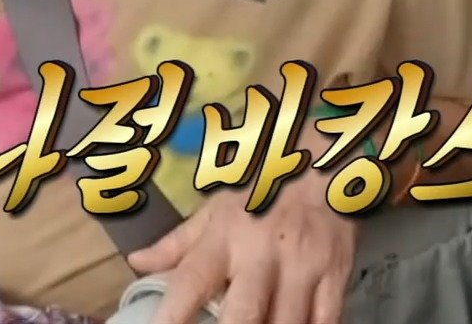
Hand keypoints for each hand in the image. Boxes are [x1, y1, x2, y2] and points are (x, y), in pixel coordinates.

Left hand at [124, 177, 356, 323]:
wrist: (321, 163)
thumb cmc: (260, 189)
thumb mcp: (215, 208)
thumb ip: (176, 243)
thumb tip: (136, 263)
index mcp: (224, 236)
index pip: (190, 281)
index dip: (171, 316)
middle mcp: (261, 253)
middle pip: (242, 314)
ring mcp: (302, 267)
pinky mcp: (335, 276)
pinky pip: (325, 322)